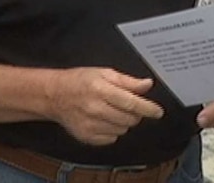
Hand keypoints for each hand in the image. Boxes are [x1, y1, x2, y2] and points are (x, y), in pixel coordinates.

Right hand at [47, 68, 163, 145]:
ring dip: (124, 122)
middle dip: (135, 114)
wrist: (55, 95)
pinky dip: (113, 131)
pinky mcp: (85, 136)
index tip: (158, 112)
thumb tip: (148, 84)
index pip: (131, 102)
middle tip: (129, 106)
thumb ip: (128, 81)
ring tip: (113, 111)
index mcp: (101, 89)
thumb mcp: (105, 73)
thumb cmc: (81, 80)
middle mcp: (95, 108)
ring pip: (122, 130)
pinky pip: (111, 139)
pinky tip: (105, 120)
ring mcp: (89, 124)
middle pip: (128, 119)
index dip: (148, 108)